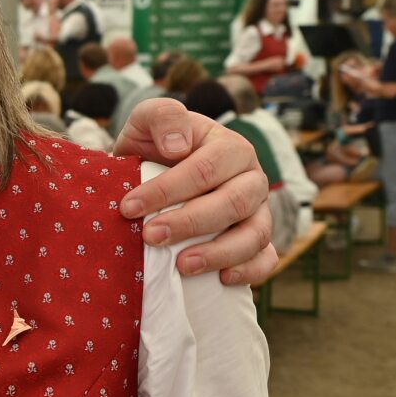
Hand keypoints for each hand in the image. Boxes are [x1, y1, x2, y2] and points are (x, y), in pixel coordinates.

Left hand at [111, 98, 277, 283]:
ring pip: (255, 234)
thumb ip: (161, 116)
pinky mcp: (259, 241)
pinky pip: (266, 259)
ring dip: (220, 253)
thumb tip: (178, 146)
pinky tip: (221, 279)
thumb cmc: (155, 147)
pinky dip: (250, 271)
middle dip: (189, 223)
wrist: (158, 171)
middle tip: (150, 237)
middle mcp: (252, 179)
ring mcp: (259, 212)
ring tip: (182, 266)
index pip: (205, 168)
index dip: (167, 189)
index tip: (129, 208)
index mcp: (230, 147)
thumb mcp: (149, 121)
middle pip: (233, 203)